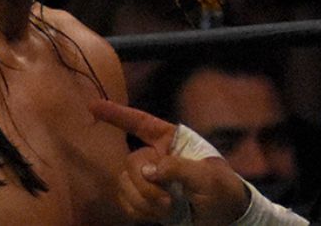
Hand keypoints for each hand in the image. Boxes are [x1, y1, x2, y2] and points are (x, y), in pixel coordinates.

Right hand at [90, 101, 248, 225]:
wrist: (226, 219)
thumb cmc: (223, 190)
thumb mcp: (207, 177)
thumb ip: (178, 168)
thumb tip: (147, 170)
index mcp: (172, 141)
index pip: (141, 123)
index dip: (117, 114)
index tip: (93, 106)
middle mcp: (156, 156)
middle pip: (131, 162)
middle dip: (145, 185)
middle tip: (167, 201)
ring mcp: (149, 179)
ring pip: (124, 184)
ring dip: (142, 201)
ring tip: (167, 210)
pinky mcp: (144, 200)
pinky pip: (125, 202)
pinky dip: (137, 211)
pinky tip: (155, 216)